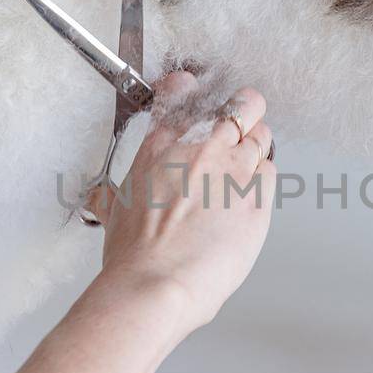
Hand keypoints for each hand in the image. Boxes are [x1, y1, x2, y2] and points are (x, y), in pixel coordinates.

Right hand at [93, 71, 275, 332]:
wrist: (157, 284)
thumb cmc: (134, 258)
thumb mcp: (114, 216)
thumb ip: (112, 199)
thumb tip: (101, 198)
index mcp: (159, 149)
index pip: (178, 96)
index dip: (189, 88)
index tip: (193, 88)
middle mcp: (199, 150)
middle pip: (238, 107)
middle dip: (245, 110)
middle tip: (245, 119)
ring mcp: (232, 170)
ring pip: (261, 135)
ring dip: (259, 144)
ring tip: (251, 163)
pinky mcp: (257, 196)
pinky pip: (271, 172)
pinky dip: (264, 178)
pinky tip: (252, 195)